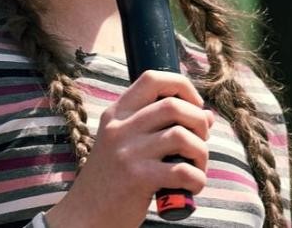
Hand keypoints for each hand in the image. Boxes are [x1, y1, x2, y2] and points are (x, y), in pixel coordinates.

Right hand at [45, 71, 214, 227]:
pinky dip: (197, 179)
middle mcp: (120, 128)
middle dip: (199, 121)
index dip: (182, 86)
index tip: (194, 106)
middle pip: (173, 105)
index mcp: (116, 114)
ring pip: (181, 135)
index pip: (153, 78)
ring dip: (201, 152)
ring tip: (198, 166)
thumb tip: (207, 115)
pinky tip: (192, 186)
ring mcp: (127, 152)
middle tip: (201, 140)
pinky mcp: (137, 179)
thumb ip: (162, 126)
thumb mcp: (127, 145)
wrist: (84, 217)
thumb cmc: (112, 180)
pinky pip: (182, 170)